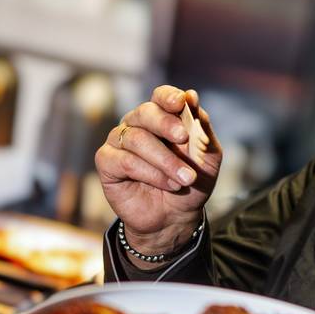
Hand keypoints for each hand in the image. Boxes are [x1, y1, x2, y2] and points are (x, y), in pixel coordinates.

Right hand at [95, 86, 221, 256]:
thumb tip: (192, 97)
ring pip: (137, 139)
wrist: (176, 217)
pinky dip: (151, 173)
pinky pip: (126, 161)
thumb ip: (202, 128)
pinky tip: (168, 185)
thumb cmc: (191, 182)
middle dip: (166, 124)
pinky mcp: (106, 162)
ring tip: (185, 179)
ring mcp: (119, 142)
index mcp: (161, 118)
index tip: (181, 102)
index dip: (169, 96)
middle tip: (184, 138)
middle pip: (145, 112)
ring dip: (165, 160)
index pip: (160, 96)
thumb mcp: (207, 157)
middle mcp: (137, 125)